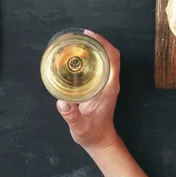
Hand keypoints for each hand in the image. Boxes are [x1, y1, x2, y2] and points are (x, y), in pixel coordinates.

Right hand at [56, 30, 120, 150]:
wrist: (99, 141)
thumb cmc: (92, 133)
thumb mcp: (79, 126)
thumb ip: (71, 115)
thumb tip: (62, 102)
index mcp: (109, 88)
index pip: (113, 58)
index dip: (104, 43)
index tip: (90, 35)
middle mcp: (110, 83)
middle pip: (110, 54)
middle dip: (97, 41)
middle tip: (80, 36)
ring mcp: (107, 84)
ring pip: (106, 58)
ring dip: (95, 47)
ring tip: (78, 42)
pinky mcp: (101, 86)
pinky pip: (99, 65)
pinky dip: (91, 56)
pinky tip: (77, 56)